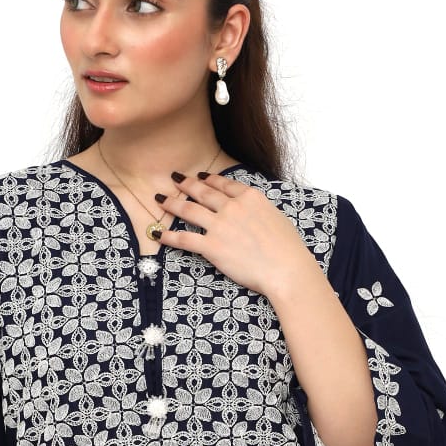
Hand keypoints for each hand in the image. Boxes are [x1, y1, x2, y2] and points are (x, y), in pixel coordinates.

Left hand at [154, 170, 310, 296]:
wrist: (286, 268)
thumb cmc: (288, 248)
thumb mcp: (277, 217)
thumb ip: (260, 210)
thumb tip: (254, 211)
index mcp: (250, 198)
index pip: (224, 184)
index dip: (210, 179)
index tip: (201, 177)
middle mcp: (232, 207)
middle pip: (203, 192)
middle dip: (186, 184)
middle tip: (174, 179)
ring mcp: (220, 226)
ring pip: (188, 210)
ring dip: (172, 203)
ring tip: (160, 199)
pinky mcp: (212, 247)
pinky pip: (184, 239)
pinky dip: (168, 236)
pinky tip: (157, 233)